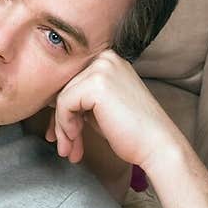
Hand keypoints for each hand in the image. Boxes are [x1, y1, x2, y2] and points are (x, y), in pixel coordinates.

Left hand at [46, 50, 177, 175]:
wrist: (158, 147)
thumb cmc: (132, 132)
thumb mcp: (100, 108)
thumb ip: (80, 99)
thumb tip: (49, 103)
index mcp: (108, 60)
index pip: (72, 80)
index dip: (62, 109)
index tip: (63, 135)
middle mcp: (105, 58)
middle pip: (65, 87)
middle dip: (61, 121)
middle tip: (65, 147)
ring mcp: (101, 67)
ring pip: (62, 97)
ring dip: (63, 128)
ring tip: (70, 150)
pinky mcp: (96, 83)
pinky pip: (64, 103)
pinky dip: (65, 125)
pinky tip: (76, 140)